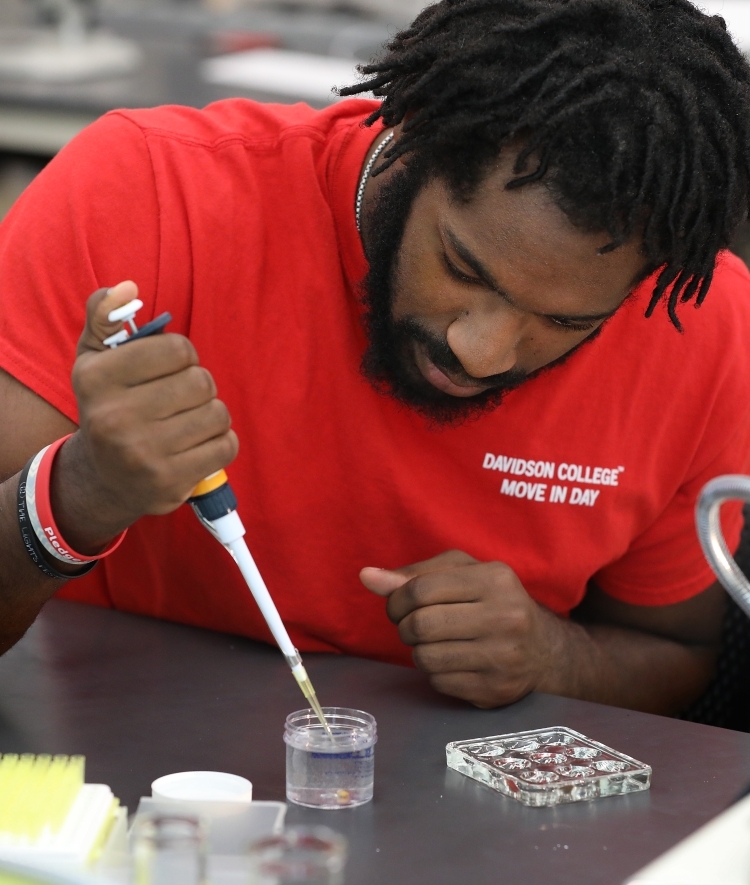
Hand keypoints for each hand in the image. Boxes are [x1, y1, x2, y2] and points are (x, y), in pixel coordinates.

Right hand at [52, 282, 238, 550]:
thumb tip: (127, 287)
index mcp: (97, 379)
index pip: (177, 349)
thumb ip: (106, 316)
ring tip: (187, 423)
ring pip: (218, 415)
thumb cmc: (108, 407)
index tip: (169, 369)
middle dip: (199, 387)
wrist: (103, 482)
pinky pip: (226, 446)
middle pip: (201, 382)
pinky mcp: (170, 483)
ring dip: (211, 416)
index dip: (183, 356)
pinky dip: (221, 443)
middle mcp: (115, 418)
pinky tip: (197, 446)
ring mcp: (143, 454)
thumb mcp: (94, 360)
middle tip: (179, 400)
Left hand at [360, 550, 563, 707]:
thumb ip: (415, 574)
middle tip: (413, 626)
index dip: (396, 599)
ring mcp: (503, 657)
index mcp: (495, 579)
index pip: (421, 589)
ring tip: (434, 643)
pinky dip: (435, 673)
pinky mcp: (495, 690)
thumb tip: (366, 576)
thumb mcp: (463, 574)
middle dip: (405, 627)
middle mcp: (505, 617)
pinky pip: (439, 683)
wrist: (545, 650)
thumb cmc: (493, 602)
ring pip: (426, 658)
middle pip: (420, 625)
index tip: (398, 606)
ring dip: (418, 651)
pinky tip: (452, 661)